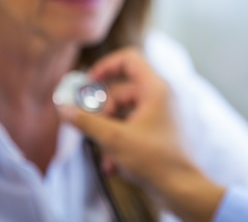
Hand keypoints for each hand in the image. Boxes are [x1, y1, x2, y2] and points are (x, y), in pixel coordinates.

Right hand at [57, 47, 224, 221]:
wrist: (183, 189)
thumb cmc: (156, 160)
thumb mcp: (114, 139)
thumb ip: (87, 121)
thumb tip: (64, 109)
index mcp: (155, 88)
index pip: (129, 59)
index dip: (106, 66)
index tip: (88, 83)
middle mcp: (161, 96)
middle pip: (121, 90)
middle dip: (102, 112)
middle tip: (90, 127)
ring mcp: (162, 113)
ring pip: (125, 112)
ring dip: (109, 133)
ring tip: (104, 155)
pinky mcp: (160, 130)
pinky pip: (133, 126)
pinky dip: (120, 141)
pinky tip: (112, 165)